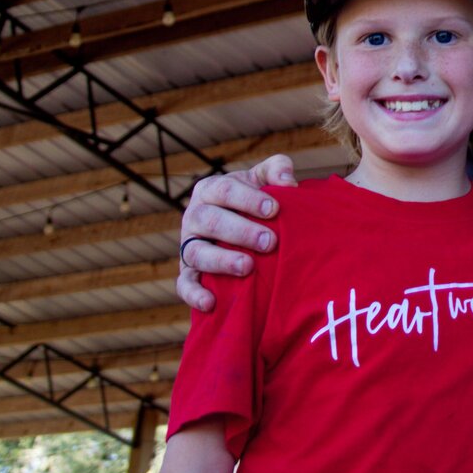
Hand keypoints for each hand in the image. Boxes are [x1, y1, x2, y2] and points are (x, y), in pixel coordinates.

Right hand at [176, 154, 298, 311]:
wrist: (242, 227)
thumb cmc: (254, 200)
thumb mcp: (263, 179)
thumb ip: (277, 170)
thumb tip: (288, 181)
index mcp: (210, 189)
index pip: (224, 190)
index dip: (248, 199)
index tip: (274, 209)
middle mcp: (195, 216)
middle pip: (210, 221)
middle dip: (241, 231)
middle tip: (270, 242)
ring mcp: (189, 245)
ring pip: (196, 253)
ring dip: (221, 261)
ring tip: (248, 267)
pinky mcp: (188, 273)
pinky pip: (184, 284)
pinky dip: (194, 294)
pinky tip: (212, 302)